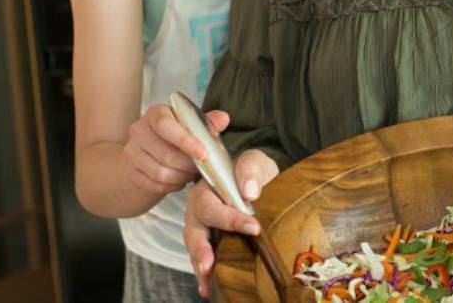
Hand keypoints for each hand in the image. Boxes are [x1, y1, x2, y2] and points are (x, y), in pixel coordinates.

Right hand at [122, 104, 229, 195]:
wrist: (146, 153)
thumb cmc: (174, 136)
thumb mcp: (190, 125)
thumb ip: (207, 122)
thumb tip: (223, 118)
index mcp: (155, 114)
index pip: (166, 126)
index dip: (186, 140)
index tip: (203, 153)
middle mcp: (139, 130)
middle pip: (166, 154)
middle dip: (189, 165)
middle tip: (202, 167)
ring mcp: (132, 152)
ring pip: (160, 172)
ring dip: (181, 177)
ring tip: (192, 174)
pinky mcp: (131, 172)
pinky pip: (154, 184)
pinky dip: (172, 186)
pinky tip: (180, 181)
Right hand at [184, 149, 278, 297]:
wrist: (257, 180)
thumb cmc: (252, 171)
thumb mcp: (254, 162)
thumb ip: (250, 170)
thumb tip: (249, 191)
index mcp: (206, 189)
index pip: (214, 206)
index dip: (232, 218)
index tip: (254, 227)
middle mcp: (199, 211)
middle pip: (195, 232)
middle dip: (201, 250)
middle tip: (208, 265)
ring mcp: (203, 229)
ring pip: (197, 249)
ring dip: (201, 266)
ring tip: (206, 284)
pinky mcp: (211, 243)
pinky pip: (205, 259)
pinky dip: (206, 275)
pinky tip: (208, 290)